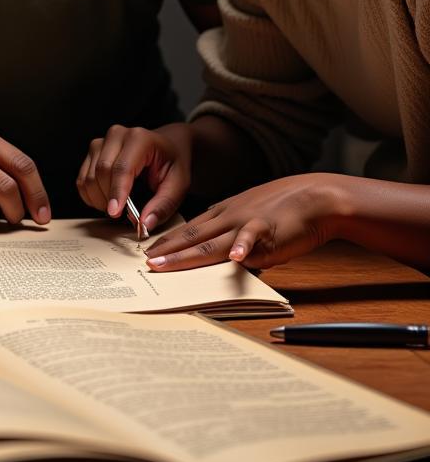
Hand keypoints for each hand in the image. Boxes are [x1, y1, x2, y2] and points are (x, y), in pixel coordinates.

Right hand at [77, 124, 190, 232]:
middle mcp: (117, 135)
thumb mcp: (179, 184)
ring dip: (99, 199)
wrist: (168, 144)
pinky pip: (82, 179)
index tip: (114, 213)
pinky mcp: (93, 152)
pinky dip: (90, 195)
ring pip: (89, 177)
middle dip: (109, 198)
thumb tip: (144, 224)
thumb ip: (163, 205)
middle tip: (124, 215)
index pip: (122, 168)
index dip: (117, 192)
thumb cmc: (173, 163)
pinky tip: (106, 200)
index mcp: (140, 139)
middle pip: (101, 172)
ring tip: (118, 207)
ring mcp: (101, 142)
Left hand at [144, 173, 342, 271]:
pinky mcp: (268, 230)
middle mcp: (228, 217)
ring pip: (210, 241)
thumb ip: (233, 234)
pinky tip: (235, 258)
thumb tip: (224, 254)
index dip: (168, 242)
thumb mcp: (249, 218)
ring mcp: (245, 223)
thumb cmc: (284, 210)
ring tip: (165, 263)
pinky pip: (253, 238)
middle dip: (166, 251)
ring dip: (185, 254)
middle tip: (145, 262)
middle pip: (191, 236)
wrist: (315, 197)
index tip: (149, 252)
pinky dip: (243, 247)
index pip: (189, 230)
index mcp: (223, 214)